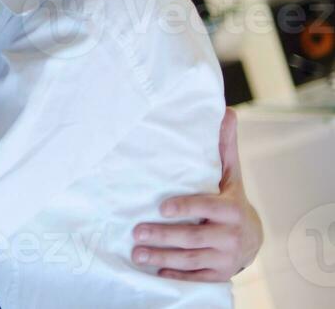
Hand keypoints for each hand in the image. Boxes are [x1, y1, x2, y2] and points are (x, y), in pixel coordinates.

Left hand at [133, 108, 262, 281]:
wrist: (252, 238)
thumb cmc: (231, 200)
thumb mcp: (231, 175)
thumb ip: (225, 147)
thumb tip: (227, 111)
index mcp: (231, 209)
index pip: (206, 207)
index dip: (186, 207)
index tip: (162, 207)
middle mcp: (230, 236)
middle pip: (193, 236)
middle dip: (164, 236)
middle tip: (136, 231)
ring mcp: (225, 257)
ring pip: (190, 258)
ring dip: (162, 257)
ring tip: (137, 253)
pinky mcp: (218, 274)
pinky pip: (196, 277)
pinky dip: (177, 277)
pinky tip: (157, 274)